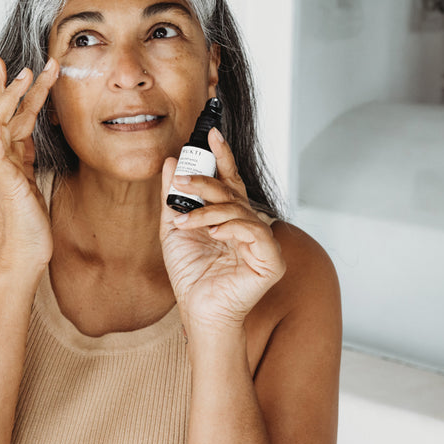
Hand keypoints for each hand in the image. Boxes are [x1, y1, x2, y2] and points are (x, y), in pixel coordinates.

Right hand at [0, 56, 59, 274]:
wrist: (23, 256)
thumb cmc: (29, 224)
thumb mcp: (32, 183)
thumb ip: (28, 160)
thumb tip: (30, 140)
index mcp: (12, 157)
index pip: (14, 115)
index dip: (20, 91)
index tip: (27, 66)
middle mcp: (3, 159)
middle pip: (3, 113)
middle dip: (9, 84)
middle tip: (13, 59)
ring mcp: (1, 169)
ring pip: (1, 125)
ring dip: (9, 97)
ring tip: (20, 74)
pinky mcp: (5, 182)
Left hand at [160, 128, 284, 334]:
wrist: (197, 310)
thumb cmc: (190, 274)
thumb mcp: (174, 228)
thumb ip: (173, 197)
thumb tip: (173, 162)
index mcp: (230, 217)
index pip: (229, 181)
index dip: (223, 157)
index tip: (212, 134)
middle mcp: (249, 226)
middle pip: (233, 192)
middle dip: (206, 182)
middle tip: (182, 181)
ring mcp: (262, 243)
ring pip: (240, 210)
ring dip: (208, 210)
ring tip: (184, 221)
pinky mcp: (271, 261)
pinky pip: (255, 232)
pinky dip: (232, 228)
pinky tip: (213, 233)